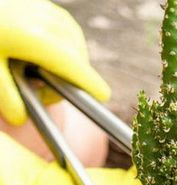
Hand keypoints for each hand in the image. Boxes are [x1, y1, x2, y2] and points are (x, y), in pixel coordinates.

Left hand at [0, 0, 109, 124]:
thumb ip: (6, 96)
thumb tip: (20, 118)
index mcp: (35, 39)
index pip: (74, 66)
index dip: (90, 83)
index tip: (103, 96)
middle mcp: (45, 21)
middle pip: (77, 56)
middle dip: (70, 77)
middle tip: (44, 94)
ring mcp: (45, 9)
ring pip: (74, 41)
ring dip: (69, 61)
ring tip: (45, 73)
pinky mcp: (42, 5)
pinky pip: (65, 29)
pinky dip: (65, 45)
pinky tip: (50, 53)